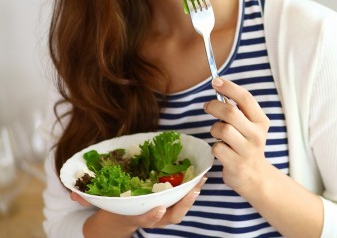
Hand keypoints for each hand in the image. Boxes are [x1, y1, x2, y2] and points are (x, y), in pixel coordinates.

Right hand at [72, 177, 206, 235]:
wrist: (118, 221)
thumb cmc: (111, 207)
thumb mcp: (98, 204)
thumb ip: (86, 197)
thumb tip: (73, 192)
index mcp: (134, 217)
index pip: (144, 219)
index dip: (151, 216)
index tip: (158, 208)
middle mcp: (151, 216)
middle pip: (170, 217)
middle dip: (183, 205)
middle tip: (193, 190)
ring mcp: (162, 212)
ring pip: (180, 210)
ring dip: (192, 195)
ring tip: (202, 179)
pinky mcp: (169, 203)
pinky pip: (182, 199)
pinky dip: (192, 189)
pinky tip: (200, 174)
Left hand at [204, 77, 270, 195]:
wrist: (256, 177)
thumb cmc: (247, 146)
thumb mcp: (250, 127)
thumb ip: (239, 111)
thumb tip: (220, 90)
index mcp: (261, 122)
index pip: (246, 98)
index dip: (229, 87)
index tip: (215, 81)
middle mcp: (257, 135)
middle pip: (230, 112)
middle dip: (214, 106)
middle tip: (207, 106)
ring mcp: (247, 150)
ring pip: (222, 129)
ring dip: (214, 129)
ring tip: (218, 134)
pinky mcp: (237, 164)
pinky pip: (217, 148)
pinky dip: (215, 147)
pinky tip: (221, 151)